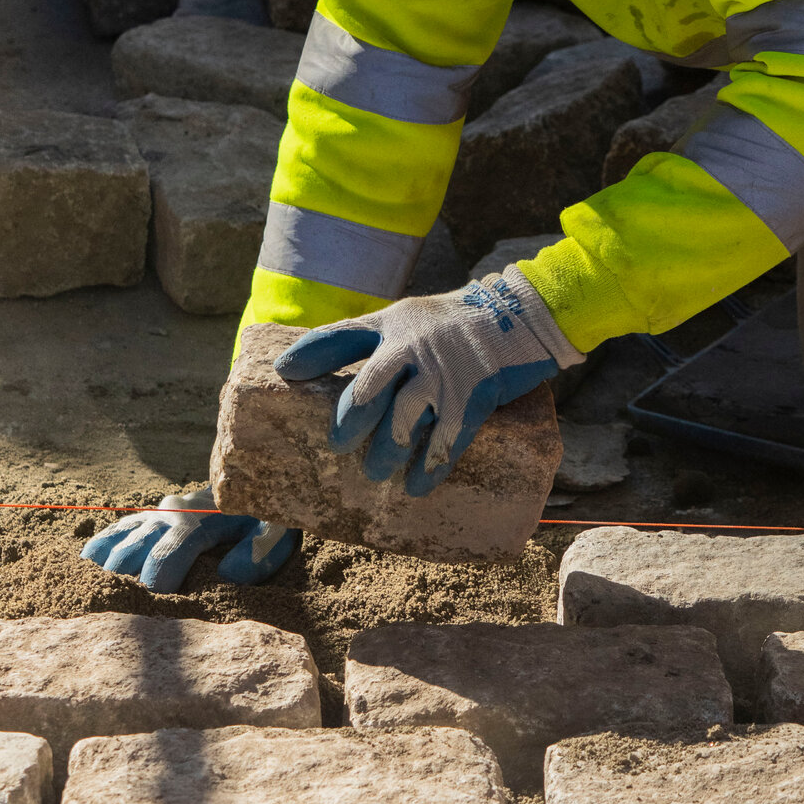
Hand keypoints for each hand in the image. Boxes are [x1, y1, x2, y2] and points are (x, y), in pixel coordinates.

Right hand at [80, 487, 300, 591]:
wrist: (253, 480)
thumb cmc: (265, 514)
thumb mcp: (275, 530)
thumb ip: (258, 552)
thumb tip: (229, 576)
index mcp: (200, 520)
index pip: (169, 552)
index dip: (158, 580)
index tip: (155, 604)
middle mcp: (170, 514)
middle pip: (134, 549)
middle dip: (123, 580)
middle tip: (116, 609)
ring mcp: (155, 513)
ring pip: (119, 538)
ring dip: (105, 565)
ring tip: (90, 591)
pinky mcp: (148, 516)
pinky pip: (117, 530)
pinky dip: (99, 548)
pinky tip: (85, 566)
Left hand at [276, 264, 580, 494]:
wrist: (519, 318)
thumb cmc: (455, 321)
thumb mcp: (407, 317)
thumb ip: (368, 338)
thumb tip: (316, 368)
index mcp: (393, 327)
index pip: (341, 338)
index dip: (310, 354)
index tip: (285, 372)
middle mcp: (412, 350)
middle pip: (367, 392)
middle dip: (349, 425)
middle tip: (338, 445)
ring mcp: (442, 378)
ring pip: (401, 424)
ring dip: (385, 454)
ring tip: (375, 472)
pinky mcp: (472, 401)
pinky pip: (444, 443)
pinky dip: (428, 469)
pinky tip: (416, 486)